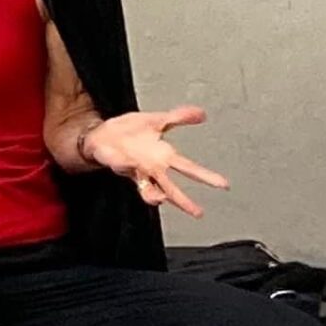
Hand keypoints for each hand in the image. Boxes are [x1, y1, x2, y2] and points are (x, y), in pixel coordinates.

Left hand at [82, 105, 229, 218]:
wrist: (102, 134)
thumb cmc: (129, 131)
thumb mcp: (157, 119)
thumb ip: (179, 117)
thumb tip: (202, 113)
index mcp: (163, 156)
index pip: (189, 169)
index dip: (205, 177)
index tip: (223, 184)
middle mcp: (151, 168)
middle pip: (170, 188)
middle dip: (183, 200)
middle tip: (198, 212)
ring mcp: (135, 169)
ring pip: (147, 188)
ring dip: (152, 194)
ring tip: (160, 198)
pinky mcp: (118, 164)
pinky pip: (122, 168)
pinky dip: (125, 167)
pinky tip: (128, 165)